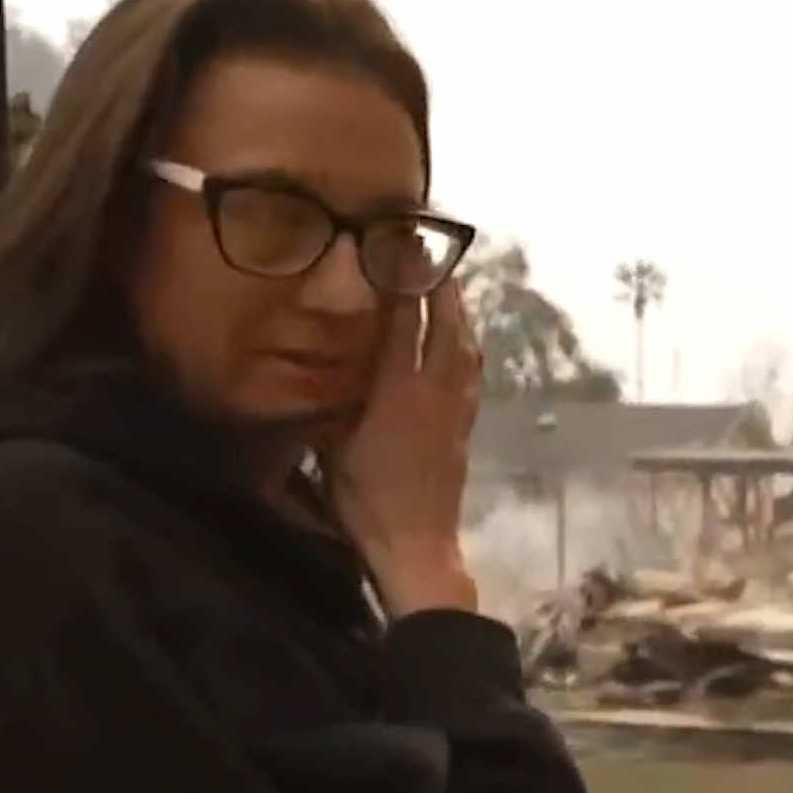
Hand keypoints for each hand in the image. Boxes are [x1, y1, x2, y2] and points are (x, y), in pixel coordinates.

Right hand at [327, 278, 481, 618]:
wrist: (416, 544)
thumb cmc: (365, 501)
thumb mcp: (332, 448)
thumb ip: (331, 403)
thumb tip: (321, 370)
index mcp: (397, 389)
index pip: (404, 321)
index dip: (404, 281)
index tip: (400, 248)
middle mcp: (433, 390)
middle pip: (446, 324)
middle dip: (442, 287)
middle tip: (433, 257)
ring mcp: (455, 409)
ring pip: (466, 348)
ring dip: (460, 315)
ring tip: (450, 292)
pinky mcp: (465, 429)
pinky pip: (471, 374)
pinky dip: (466, 348)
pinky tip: (461, 345)